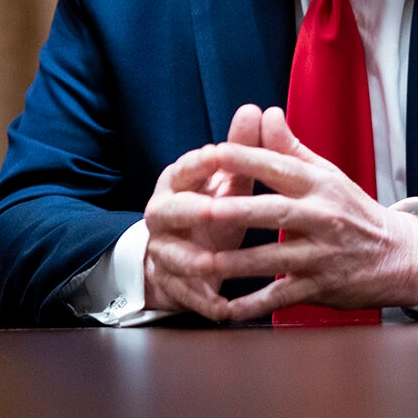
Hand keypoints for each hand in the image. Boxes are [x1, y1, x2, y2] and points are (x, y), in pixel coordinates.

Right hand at [142, 104, 265, 317]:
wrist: (185, 259)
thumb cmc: (212, 211)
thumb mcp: (227, 182)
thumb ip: (242, 149)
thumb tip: (256, 109)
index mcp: (176, 185)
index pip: (182, 169)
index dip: (198, 162)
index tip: (218, 154)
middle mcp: (162, 216)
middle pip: (168, 211)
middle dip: (191, 211)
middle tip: (215, 209)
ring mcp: (163, 252)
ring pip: (173, 257)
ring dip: (194, 261)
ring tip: (215, 264)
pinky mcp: (171, 285)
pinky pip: (185, 295)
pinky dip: (203, 302)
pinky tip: (224, 308)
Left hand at [194, 106, 417, 319]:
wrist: (398, 257)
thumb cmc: (353, 211)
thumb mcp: (328, 176)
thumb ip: (291, 149)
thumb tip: (266, 113)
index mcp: (320, 186)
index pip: (279, 167)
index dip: (245, 160)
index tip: (212, 153)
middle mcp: (322, 218)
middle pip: (273, 213)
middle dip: (236, 211)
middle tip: (200, 210)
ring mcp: (321, 255)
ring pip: (273, 259)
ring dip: (236, 264)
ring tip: (200, 263)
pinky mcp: (320, 287)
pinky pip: (282, 297)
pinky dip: (254, 305)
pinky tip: (225, 309)